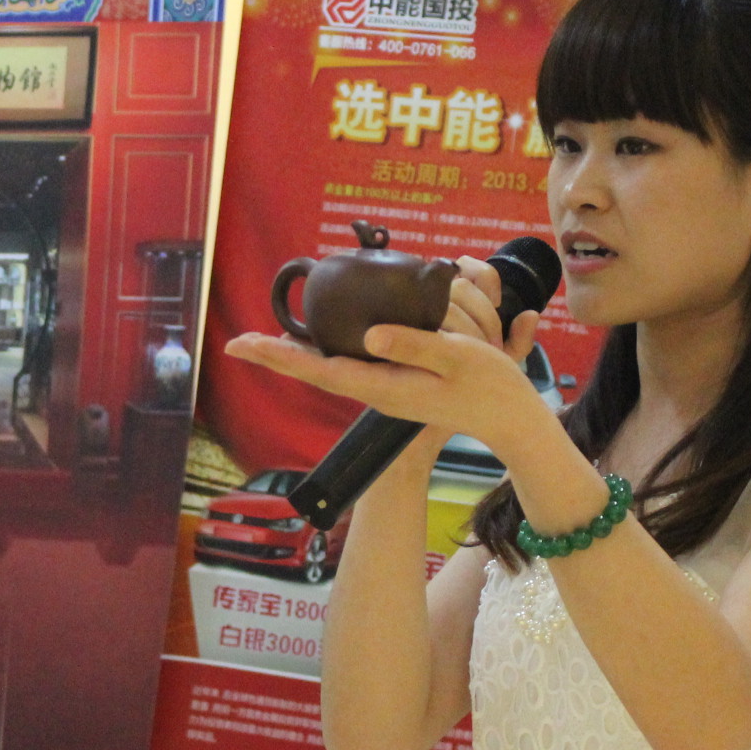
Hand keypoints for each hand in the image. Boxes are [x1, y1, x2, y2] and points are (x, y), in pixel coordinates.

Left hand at [225, 257, 546, 451]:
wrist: (511, 416)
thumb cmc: (491, 387)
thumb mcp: (460, 358)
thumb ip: (416, 346)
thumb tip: (370, 336)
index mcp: (385, 386)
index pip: (320, 369)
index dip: (280, 356)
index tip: (243, 345)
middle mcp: (376, 387)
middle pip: (316, 366)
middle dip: (278, 353)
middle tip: (239, 343)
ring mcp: (384, 384)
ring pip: (332, 363)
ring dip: (301, 351)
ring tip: (265, 342)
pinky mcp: (396, 375)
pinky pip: (354, 357)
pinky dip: (330, 345)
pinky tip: (320, 334)